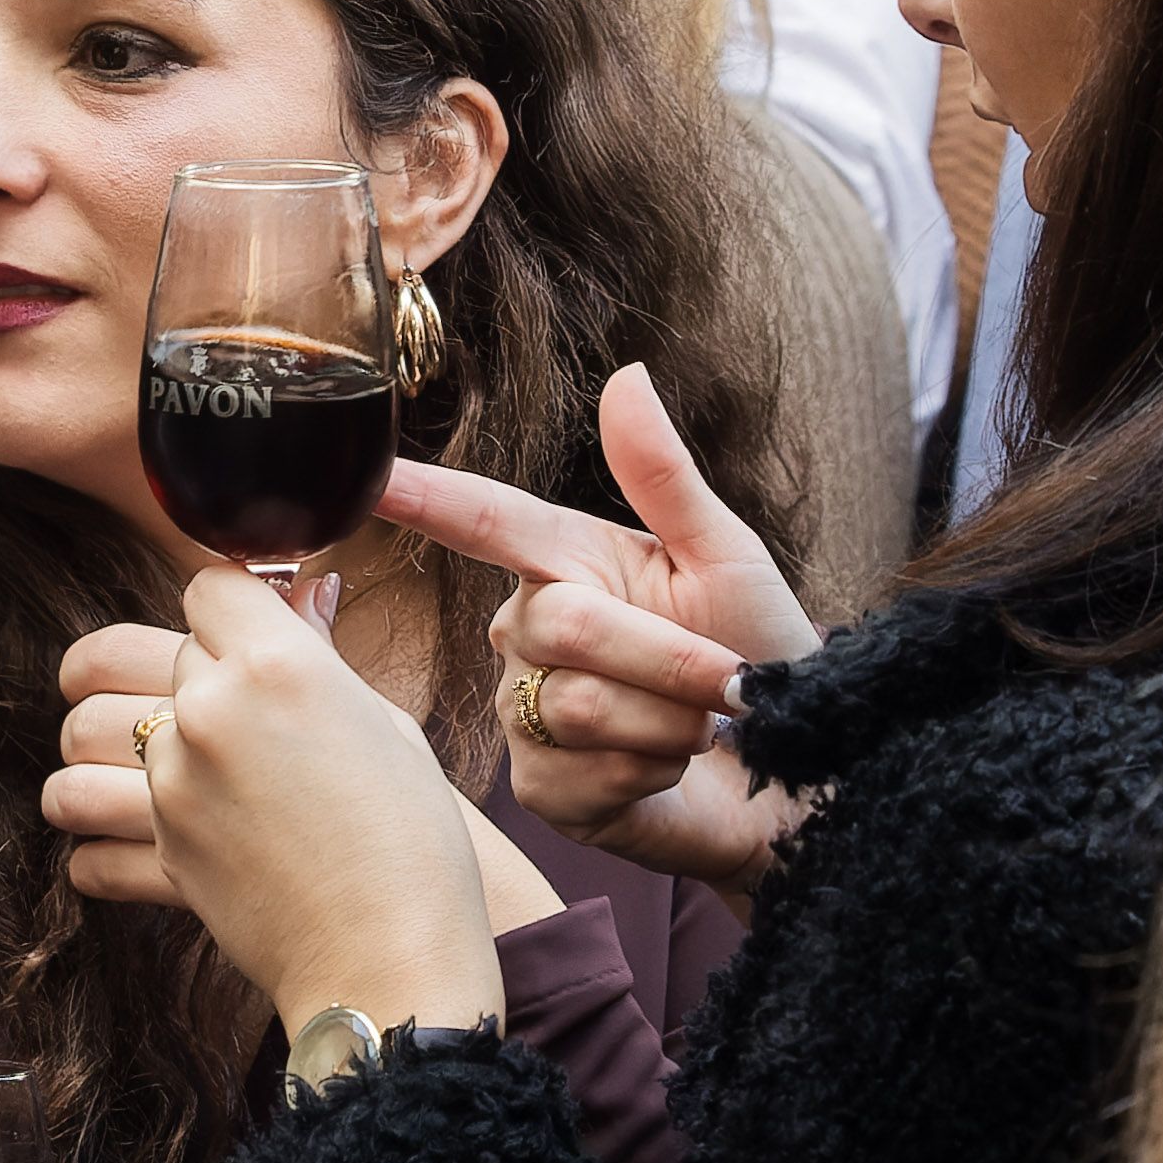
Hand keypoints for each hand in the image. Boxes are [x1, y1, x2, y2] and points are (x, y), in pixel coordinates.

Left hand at [49, 597, 564, 934]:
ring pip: (84, 737)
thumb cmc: (414, 841)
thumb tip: (308, 589)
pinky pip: (86, 829)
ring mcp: (175, 783)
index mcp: (280, 664)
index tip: (239, 634)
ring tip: (121, 771)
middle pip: (141, 653)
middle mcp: (213, 711)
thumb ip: (321, 654)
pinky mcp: (157, 850)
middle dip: (160, 673)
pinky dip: (96, 840)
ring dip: (94, 750)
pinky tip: (118, 842)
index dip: (225, 609)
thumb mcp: (386, 726)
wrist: (395, 958)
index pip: (208, 586)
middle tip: (190, 705)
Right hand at [378, 364, 819, 890]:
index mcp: (569, 563)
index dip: (423, 496)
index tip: (370, 476)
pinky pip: (586, 774)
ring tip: (699, 727)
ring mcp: (526, 713)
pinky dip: (654, 774)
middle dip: (669, 658)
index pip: (483, 519)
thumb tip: (627, 374)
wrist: (792, 770)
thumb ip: (664, 474)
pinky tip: (667, 773)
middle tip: (728, 682)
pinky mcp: (540, 788)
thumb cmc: (759, 652)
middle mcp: (529, 632)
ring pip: (581, 705)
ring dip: (672, 722)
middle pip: (566, 626)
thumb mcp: (726, 556)